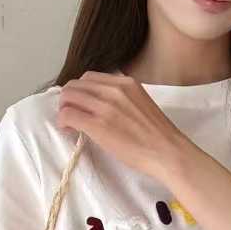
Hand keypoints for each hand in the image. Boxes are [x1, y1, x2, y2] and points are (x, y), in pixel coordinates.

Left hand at [55, 70, 189, 184]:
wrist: (168, 152)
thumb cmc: (158, 134)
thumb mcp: (140, 103)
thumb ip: (121, 98)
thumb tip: (101, 104)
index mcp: (126, 82)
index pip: (90, 77)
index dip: (80, 90)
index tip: (82, 104)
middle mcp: (114, 90)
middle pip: (75, 85)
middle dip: (68, 99)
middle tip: (71, 114)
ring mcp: (105, 106)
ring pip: (68, 97)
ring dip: (63, 109)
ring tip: (70, 123)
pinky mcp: (98, 125)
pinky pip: (68, 115)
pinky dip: (63, 121)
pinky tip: (69, 130)